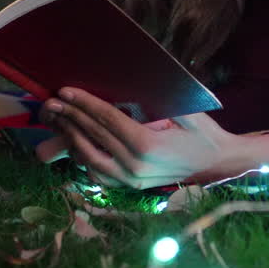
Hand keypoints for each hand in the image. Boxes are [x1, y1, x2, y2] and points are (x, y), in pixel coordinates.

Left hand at [36, 87, 268, 188]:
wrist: (216, 162)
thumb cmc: (203, 132)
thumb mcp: (186, 110)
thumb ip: (159, 99)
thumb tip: (133, 81)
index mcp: (148, 145)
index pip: (108, 120)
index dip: (85, 103)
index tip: (67, 90)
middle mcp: (135, 166)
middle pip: (94, 137)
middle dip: (70, 116)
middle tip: (51, 101)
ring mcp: (131, 180)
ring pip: (88, 158)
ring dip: (70, 137)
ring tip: (57, 119)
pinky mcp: (129, 186)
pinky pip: (96, 174)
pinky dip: (81, 158)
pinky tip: (72, 142)